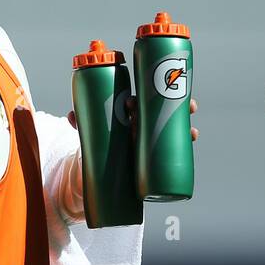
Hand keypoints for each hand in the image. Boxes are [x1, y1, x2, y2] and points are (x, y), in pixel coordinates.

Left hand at [67, 97, 199, 141]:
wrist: (107, 165)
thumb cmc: (102, 142)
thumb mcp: (92, 133)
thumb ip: (82, 124)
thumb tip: (71, 116)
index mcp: (126, 113)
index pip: (134, 101)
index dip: (135, 100)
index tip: (132, 103)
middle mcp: (142, 119)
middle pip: (159, 105)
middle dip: (172, 99)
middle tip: (182, 101)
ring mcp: (152, 132)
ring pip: (171, 120)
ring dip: (184, 116)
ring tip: (192, 115)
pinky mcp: (158, 147)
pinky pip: (174, 140)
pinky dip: (186, 136)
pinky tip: (193, 135)